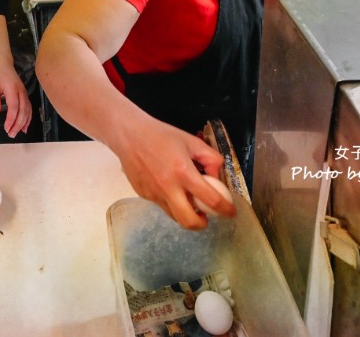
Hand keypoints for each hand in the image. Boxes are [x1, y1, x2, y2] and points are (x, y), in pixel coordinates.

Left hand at [0, 61, 31, 137]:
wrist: (3, 63)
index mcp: (12, 89)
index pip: (14, 107)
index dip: (11, 119)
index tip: (6, 128)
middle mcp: (21, 92)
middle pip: (23, 111)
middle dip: (18, 124)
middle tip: (11, 134)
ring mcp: (24, 93)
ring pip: (27, 110)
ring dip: (24, 123)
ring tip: (17, 133)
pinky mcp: (24, 95)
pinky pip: (29, 108)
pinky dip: (28, 118)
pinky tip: (25, 126)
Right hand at [109, 115, 235, 229]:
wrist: (129, 135)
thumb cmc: (161, 135)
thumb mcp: (192, 141)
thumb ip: (210, 158)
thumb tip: (216, 177)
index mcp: (183, 172)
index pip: (210, 199)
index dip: (225, 209)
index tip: (230, 212)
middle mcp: (168, 187)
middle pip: (189, 220)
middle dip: (202, 224)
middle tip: (206, 217)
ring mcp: (154, 194)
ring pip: (174, 216)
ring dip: (185, 214)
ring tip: (188, 201)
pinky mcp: (144, 195)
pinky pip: (162, 205)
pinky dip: (170, 201)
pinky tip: (168, 186)